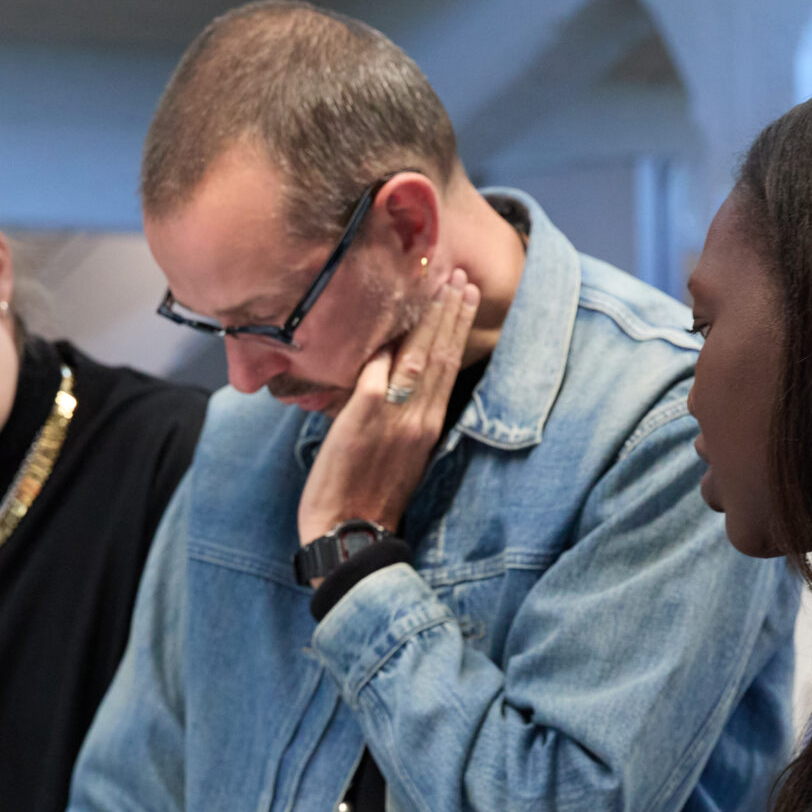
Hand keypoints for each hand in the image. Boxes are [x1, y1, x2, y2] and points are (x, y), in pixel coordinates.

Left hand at [296, 270, 479, 552]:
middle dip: (450, 312)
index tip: (463, 298)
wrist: (349, 534)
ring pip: (417, 355)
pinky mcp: (362, 415)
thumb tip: (396, 382)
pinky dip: (384, 343)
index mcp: (429, 427)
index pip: (448, 367)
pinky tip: (390, 316)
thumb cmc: (370, 500)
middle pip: (439, 354)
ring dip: (429, 317)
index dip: (456, 330)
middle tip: (459, 277)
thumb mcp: (401, 457)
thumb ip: (403, 418)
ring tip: (440, 286)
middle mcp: (417, 417)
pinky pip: (375, 370)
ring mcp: (391, 414)